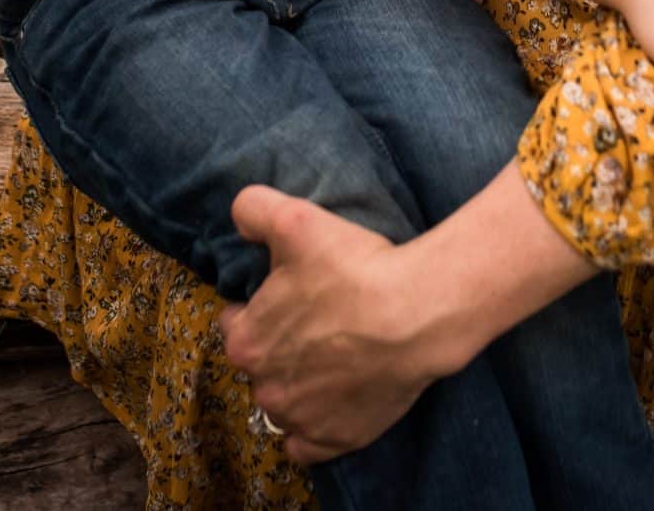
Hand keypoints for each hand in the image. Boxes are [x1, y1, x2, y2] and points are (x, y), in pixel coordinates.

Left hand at [219, 186, 450, 464]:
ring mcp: (300, 420)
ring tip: (333, 358)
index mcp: (246, 340)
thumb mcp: (297, 219)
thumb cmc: (356, 267)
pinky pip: (308, 444)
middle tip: (318, 323)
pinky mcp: (335, 440)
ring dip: (298, 386)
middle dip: (280, 346)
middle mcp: (265, 388)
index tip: (291, 296)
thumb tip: (240, 216)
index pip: (236, 324)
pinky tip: (334, 400)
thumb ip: (253, 209)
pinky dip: (315, 427)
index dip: (260, 307)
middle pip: (261, 365)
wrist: (417, 313)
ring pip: (284, 404)